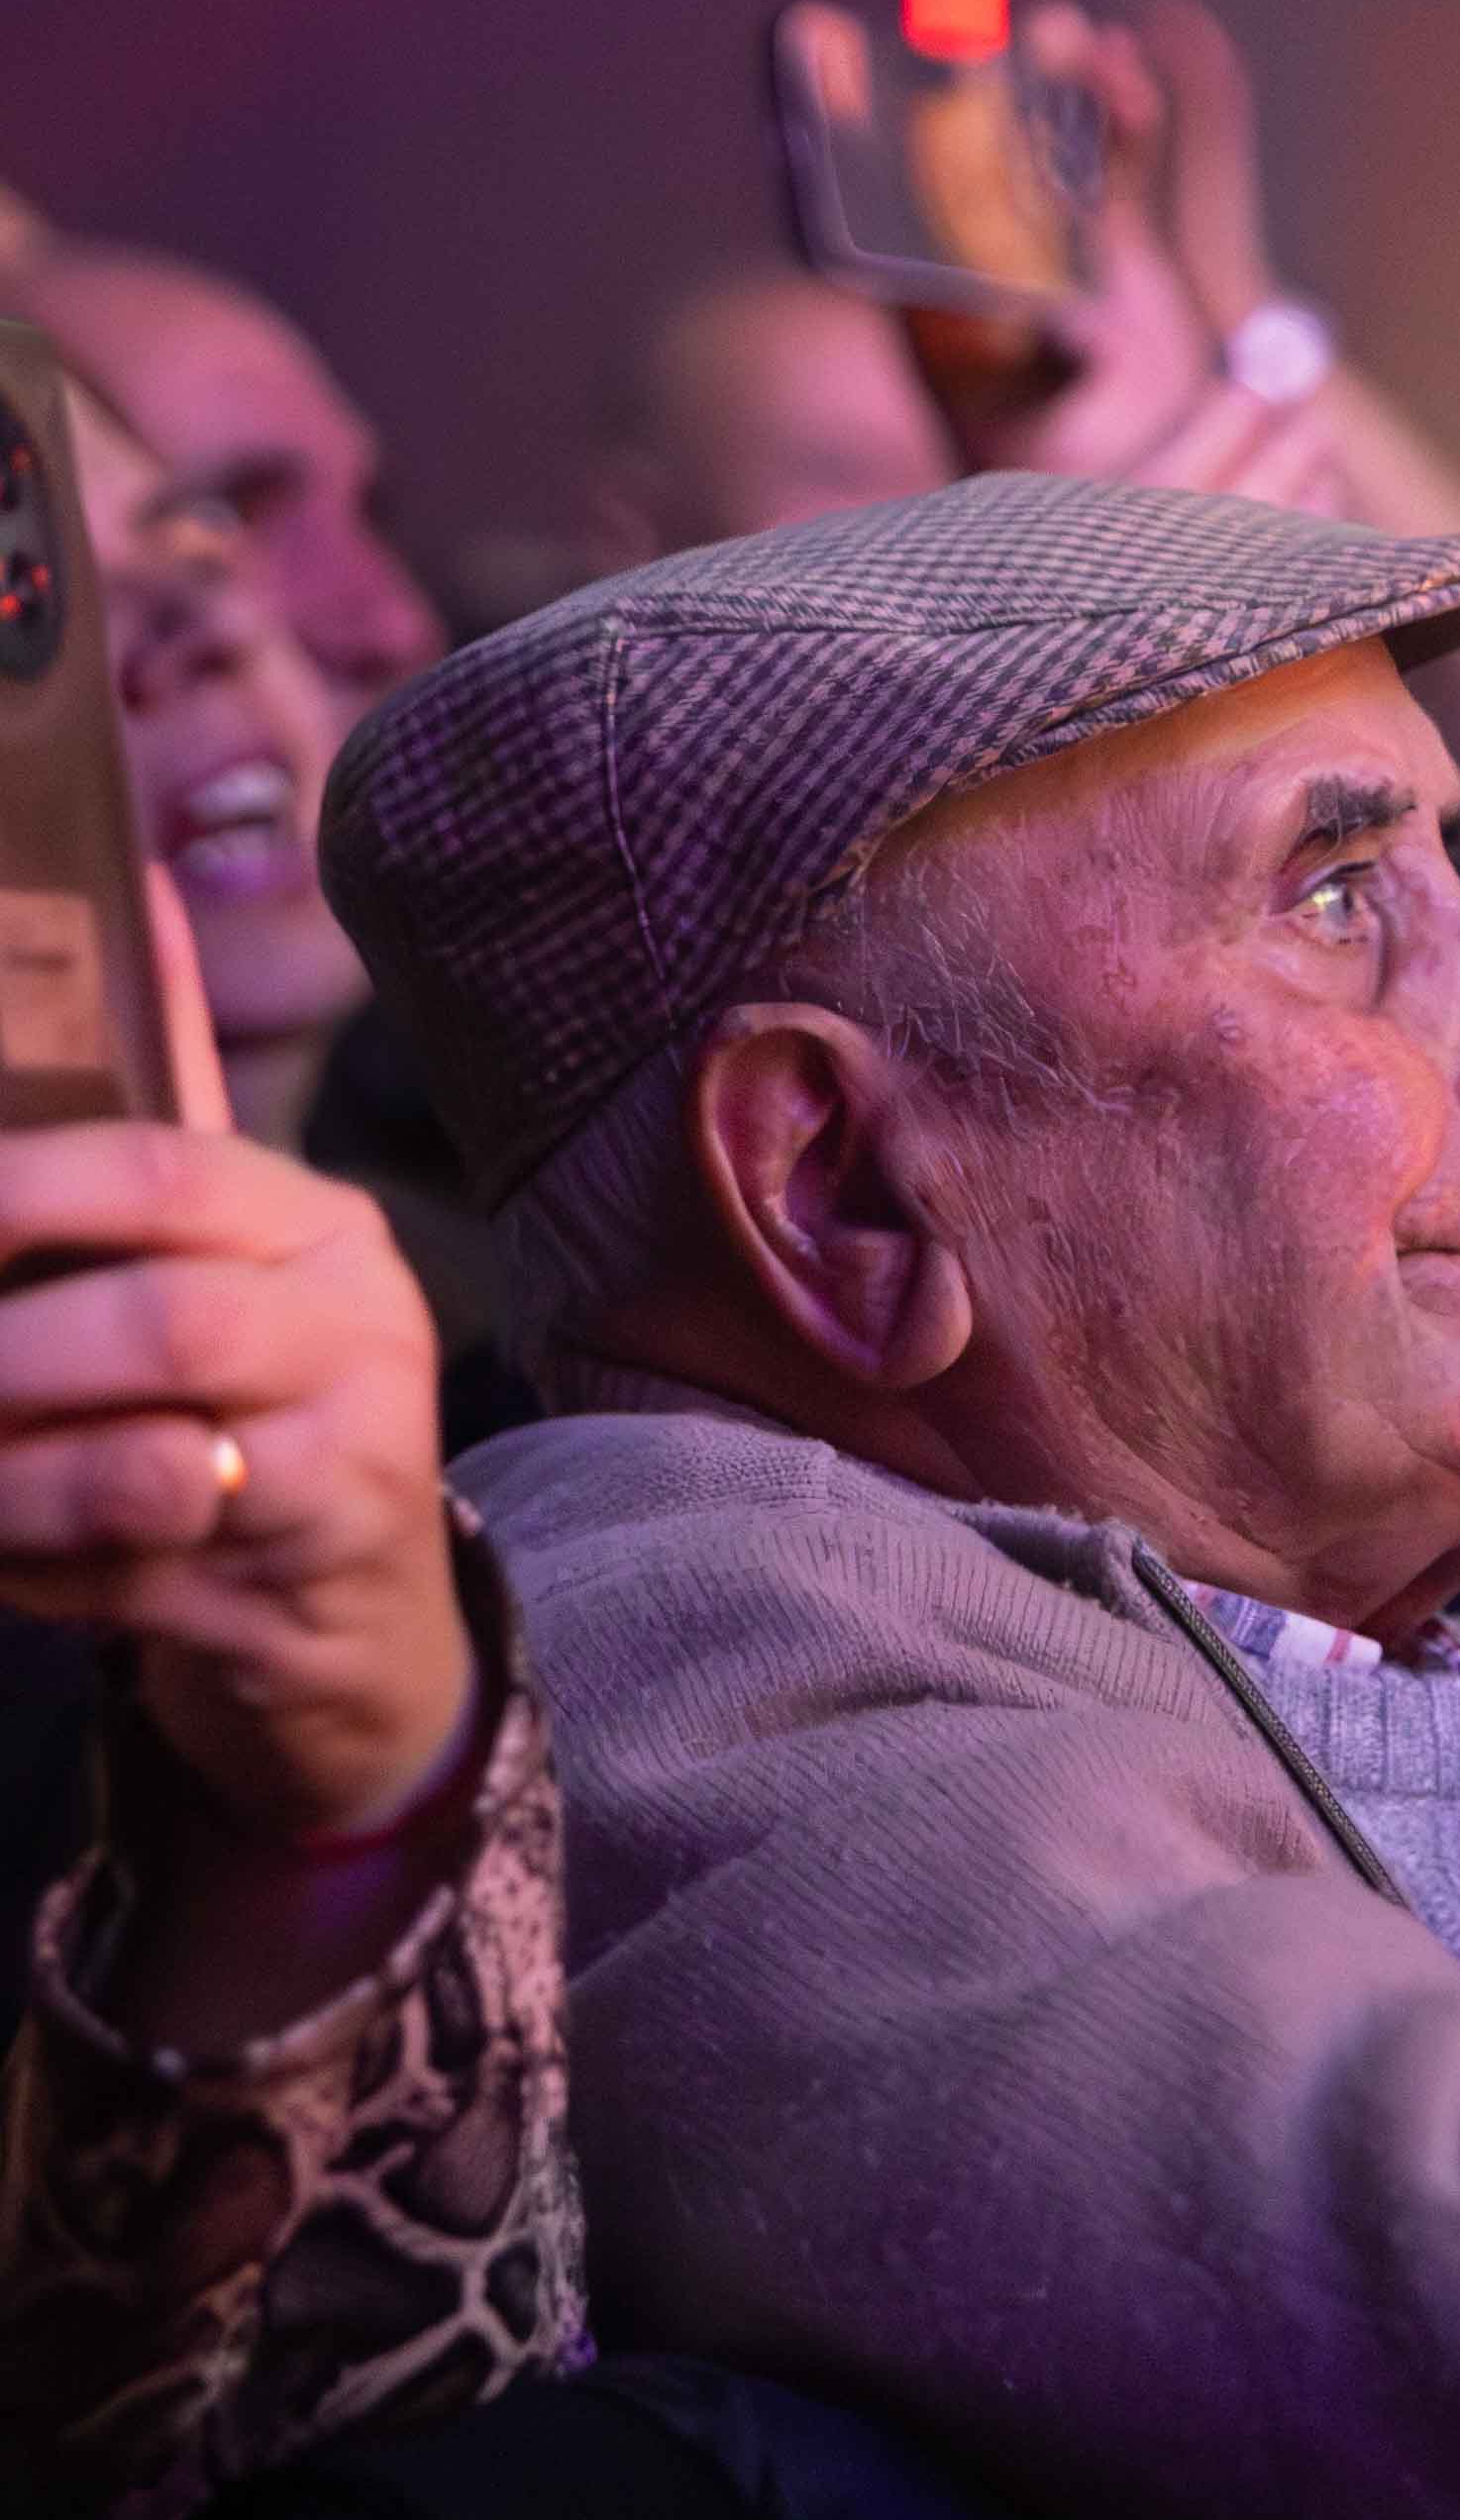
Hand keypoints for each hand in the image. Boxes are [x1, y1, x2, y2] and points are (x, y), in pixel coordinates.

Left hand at [0, 876, 472, 1854]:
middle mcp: (363, 1330)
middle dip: (4, 1357)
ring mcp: (352, 1471)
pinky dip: (34, 1571)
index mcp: (321, 1224)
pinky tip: (6, 1558)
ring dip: (3, 1481)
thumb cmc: (250, 1412)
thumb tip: (132, 886)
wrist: (356, 1632)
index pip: (167, 1166)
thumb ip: (156, 1090)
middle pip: (162, 1323)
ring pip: (141, 1469)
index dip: (21, 1183)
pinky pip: (135, 1577)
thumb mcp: (216, 1253)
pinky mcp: (311, 1592)